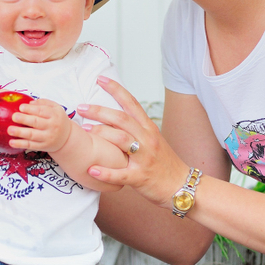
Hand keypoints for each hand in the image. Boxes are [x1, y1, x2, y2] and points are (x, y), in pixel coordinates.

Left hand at [7, 99, 72, 152]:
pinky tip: (11, 142)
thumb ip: (44, 103)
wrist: (66, 138)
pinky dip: (20, 144)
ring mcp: (47, 137)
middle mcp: (52, 126)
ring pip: (32, 135)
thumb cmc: (58, 120)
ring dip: (20, 132)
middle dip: (24, 119)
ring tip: (10, 130)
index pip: (42, 111)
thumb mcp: (56, 108)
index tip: (21, 107)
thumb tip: (29, 103)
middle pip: (36, 122)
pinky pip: (30, 145)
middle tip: (14, 116)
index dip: (31, 109)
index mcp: (54, 115)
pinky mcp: (43, 146)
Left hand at [80, 76, 188, 207]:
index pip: (132, 103)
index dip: (116, 89)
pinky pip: (120, 174)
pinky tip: (91, 169)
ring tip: (84, 130)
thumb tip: (113, 119)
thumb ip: (136, 129)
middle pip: (122, 119)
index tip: (100, 79)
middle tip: (81, 107)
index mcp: (149, 129)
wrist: (182, 186)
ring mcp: (144, 158)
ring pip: (122, 140)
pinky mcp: (140, 178)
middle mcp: (148, 140)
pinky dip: (105, 172)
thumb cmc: (164, 164)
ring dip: (101, 133)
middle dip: (100, 111)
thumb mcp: (153, 141)